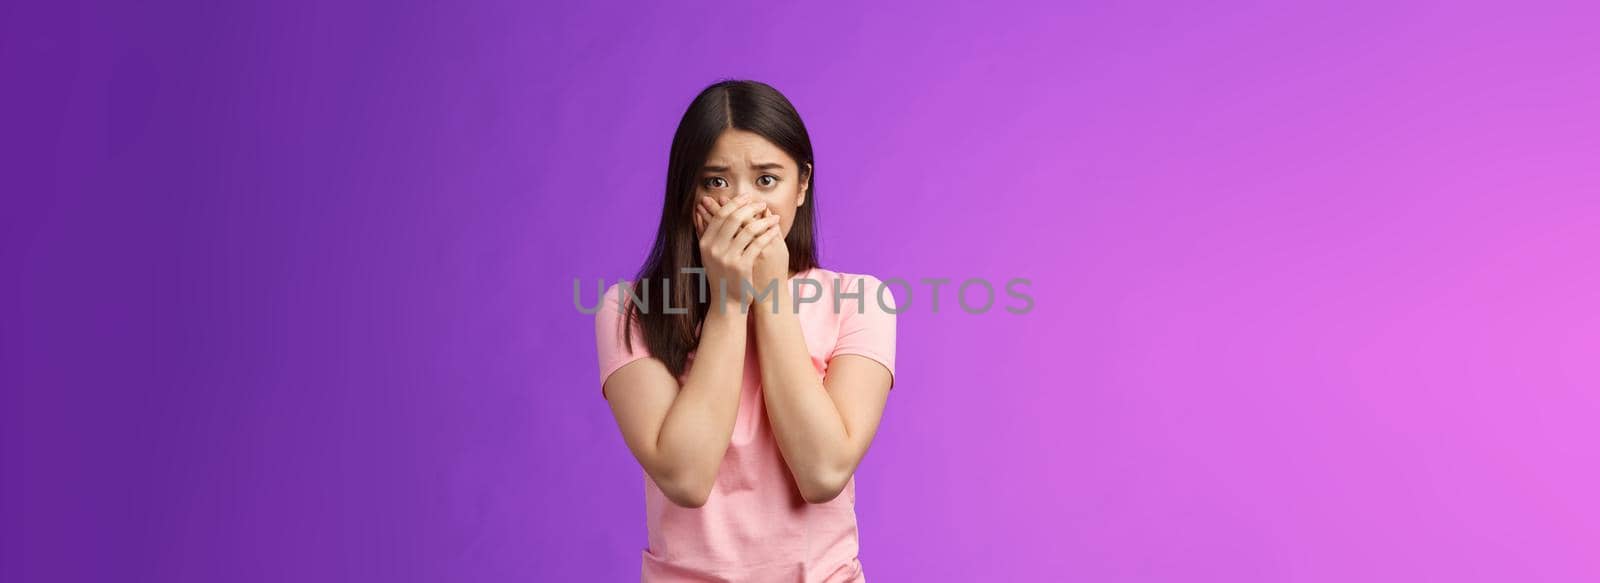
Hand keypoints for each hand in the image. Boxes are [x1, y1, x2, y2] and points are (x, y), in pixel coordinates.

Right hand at [694, 194, 781, 310]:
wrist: (727, 301)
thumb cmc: (723, 274)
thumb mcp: (710, 254)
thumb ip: (707, 232)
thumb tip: (701, 208)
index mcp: (705, 243)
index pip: (720, 215)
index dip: (734, 203)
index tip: (747, 197)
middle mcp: (714, 249)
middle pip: (733, 218)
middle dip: (750, 207)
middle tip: (761, 204)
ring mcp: (727, 258)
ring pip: (748, 230)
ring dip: (764, 220)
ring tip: (774, 217)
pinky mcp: (741, 266)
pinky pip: (757, 244)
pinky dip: (768, 234)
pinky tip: (775, 230)